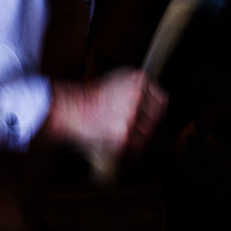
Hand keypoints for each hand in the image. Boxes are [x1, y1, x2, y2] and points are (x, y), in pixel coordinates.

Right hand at [42, 68, 168, 158]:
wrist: (69, 110)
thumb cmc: (88, 97)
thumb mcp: (118, 81)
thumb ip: (139, 89)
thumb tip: (156, 104)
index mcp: (138, 80)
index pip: (161, 100)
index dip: (154, 109)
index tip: (149, 115)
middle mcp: (136, 97)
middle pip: (156, 119)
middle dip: (145, 124)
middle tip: (130, 125)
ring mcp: (130, 117)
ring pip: (147, 134)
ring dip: (136, 137)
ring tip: (119, 132)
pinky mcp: (122, 135)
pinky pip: (136, 148)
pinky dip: (130, 150)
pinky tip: (118, 142)